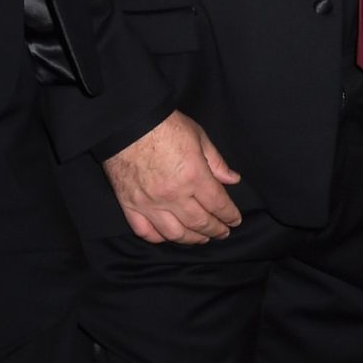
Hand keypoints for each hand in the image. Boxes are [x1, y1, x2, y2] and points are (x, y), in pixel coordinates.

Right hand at [103, 111, 242, 243]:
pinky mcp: (129, 205)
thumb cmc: (165, 125)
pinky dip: (159, 238)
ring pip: (174, 233)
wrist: (127, 123)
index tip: (235, 220)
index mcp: (194, 176)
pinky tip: (170, 236)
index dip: (229, 215)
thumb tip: (233, 180)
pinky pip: (145, 231)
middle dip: (215, 230)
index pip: (217, 204)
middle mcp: (173, 195)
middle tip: (223, 232)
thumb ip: (216, 162)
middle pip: (199, 222)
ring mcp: (149, 203)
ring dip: (191, 239)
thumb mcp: (199, 137)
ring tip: (202, 238)